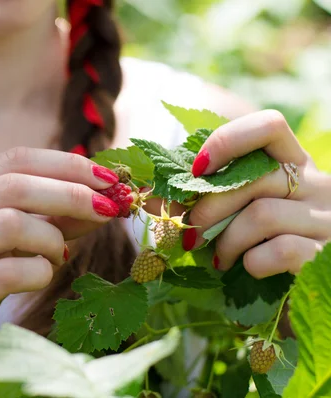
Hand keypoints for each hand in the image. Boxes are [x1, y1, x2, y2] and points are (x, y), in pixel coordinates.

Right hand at [0, 147, 120, 395]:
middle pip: (14, 185)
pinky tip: (41, 277)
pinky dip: (39, 272)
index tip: (110, 178)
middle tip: (109, 210)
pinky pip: (7, 273)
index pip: (14, 159)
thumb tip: (103, 199)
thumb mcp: (5, 241)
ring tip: (60, 255)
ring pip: (11, 224)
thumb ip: (46, 217)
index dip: (67, 165)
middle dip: (72, 194)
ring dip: (52, 238)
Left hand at [183, 110, 330, 277]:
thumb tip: (148, 196)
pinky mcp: (325, 253)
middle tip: (190, 235)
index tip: (197, 169)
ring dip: (226, 241)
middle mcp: (317, 183)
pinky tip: (247, 268)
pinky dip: (252, 263)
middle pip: (253, 178)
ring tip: (219, 258)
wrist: (311, 285)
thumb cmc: (262, 243)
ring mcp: (325, 218)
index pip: (270, 125)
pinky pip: (280, 250)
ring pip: (262, 215)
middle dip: (208, 209)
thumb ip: (204, 198)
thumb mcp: (238, 212)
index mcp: (293, 163)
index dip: (227, 141)